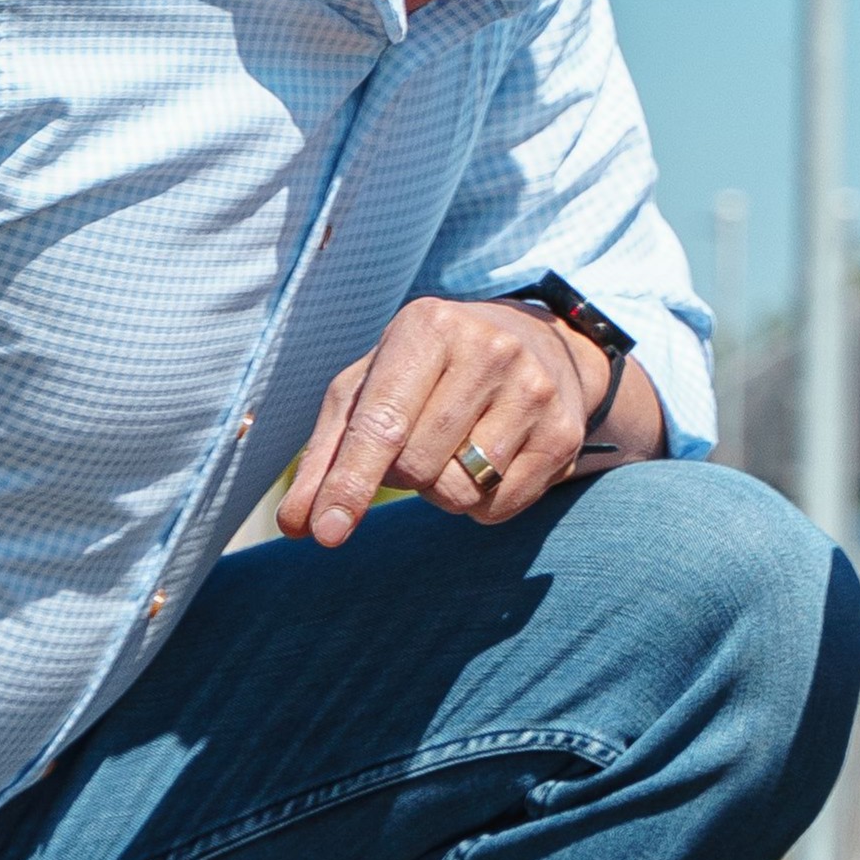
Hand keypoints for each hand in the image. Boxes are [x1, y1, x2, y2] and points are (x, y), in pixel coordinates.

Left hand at [268, 298, 608, 545]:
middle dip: (402, 475)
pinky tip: (487, 462)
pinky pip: (498, 509)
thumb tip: (297, 525)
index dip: (350, 483)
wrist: (534, 343)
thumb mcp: (368, 391)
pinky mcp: (562, 435)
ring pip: (460, 492)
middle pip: (418, 467)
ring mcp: (533, 392)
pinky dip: (478, 504)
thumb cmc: (425, 372)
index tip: (327, 532)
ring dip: (440, 490)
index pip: (382, 423)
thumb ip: (327, 456)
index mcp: (427, 327)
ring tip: (452, 447)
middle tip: (414, 443)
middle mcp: (489, 350)